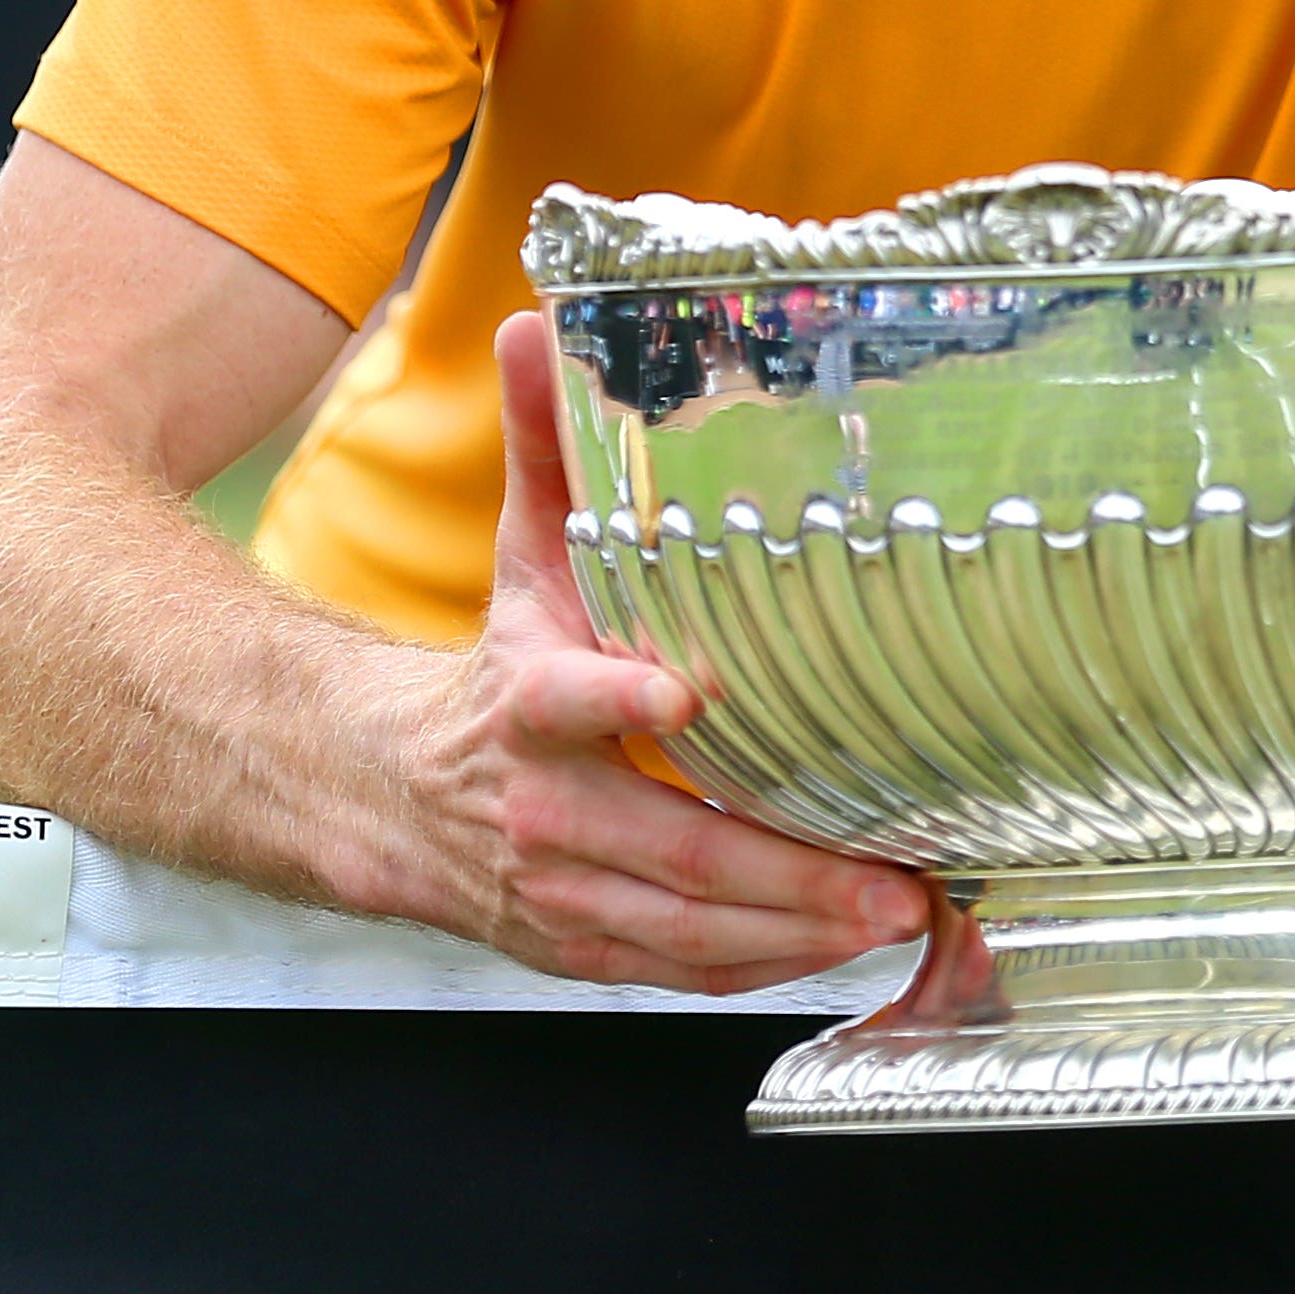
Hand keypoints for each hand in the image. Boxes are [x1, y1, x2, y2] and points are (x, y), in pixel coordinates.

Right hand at [378, 312, 928, 993]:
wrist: (394, 794)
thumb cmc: (493, 667)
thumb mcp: (518, 552)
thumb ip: (540, 445)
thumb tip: (539, 324)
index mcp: (525, 702)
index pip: (569, 699)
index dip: (624, 700)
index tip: (684, 694)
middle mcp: (543, 809)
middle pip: (672, 847)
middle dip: (790, 870)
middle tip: (894, 872)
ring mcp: (562, 894)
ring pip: (688, 928)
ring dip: (799, 930)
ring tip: (900, 913)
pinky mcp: (581, 949)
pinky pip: (682, 969)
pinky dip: (766, 967)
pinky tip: (844, 947)